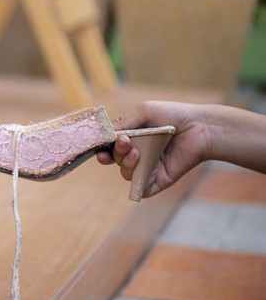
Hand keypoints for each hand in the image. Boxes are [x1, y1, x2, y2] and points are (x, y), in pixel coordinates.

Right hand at [96, 101, 210, 196]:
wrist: (201, 127)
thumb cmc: (173, 115)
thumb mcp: (143, 111)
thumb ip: (122, 122)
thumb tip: (105, 134)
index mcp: (131, 138)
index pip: (109, 146)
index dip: (102, 146)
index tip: (99, 144)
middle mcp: (137, 154)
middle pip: (114, 159)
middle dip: (113, 153)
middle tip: (123, 142)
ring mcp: (147, 168)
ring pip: (125, 173)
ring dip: (125, 163)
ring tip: (136, 152)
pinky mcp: (158, 180)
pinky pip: (140, 188)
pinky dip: (136, 181)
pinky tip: (141, 165)